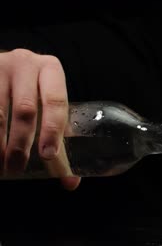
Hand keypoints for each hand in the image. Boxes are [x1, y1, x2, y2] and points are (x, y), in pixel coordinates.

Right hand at [0, 48, 79, 189]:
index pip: (55, 101)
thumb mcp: (47, 104)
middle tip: (17, 168)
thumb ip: (57, 138)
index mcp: (50, 69)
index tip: (48, 155)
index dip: (52, 130)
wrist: (2, 68)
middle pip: (24, 109)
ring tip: (1, 167)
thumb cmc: (32, 91)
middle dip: (20, 143)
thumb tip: (71, 182)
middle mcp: (25, 63)